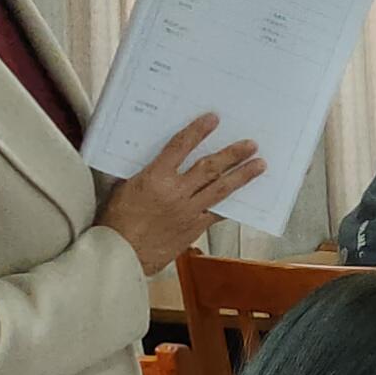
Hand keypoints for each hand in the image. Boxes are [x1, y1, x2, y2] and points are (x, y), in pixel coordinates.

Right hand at [98, 113, 269, 272]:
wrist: (122, 254)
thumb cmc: (116, 222)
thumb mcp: (122, 189)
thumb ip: (140, 173)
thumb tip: (148, 161)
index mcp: (155, 177)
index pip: (180, 146)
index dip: (198, 131)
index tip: (213, 119)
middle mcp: (176, 192)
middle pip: (210, 167)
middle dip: (233, 154)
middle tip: (251, 144)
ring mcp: (188, 210)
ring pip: (220, 189)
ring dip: (242, 176)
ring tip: (259, 165)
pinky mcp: (193, 228)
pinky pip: (216, 213)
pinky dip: (229, 205)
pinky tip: (243, 199)